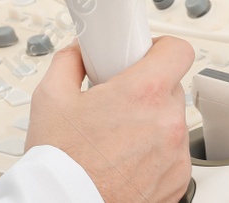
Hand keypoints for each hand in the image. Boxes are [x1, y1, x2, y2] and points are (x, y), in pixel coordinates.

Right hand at [25, 36, 194, 202]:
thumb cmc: (61, 160)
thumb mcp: (50, 97)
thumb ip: (69, 62)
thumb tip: (78, 54)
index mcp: (143, 94)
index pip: (178, 50)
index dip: (160, 48)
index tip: (145, 54)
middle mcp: (167, 123)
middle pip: (171, 87)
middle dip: (146, 90)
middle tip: (117, 102)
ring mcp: (176, 155)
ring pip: (172, 122)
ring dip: (151, 123)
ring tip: (116, 136)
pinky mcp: (177, 181)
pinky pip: (173, 154)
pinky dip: (155, 154)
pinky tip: (125, 159)